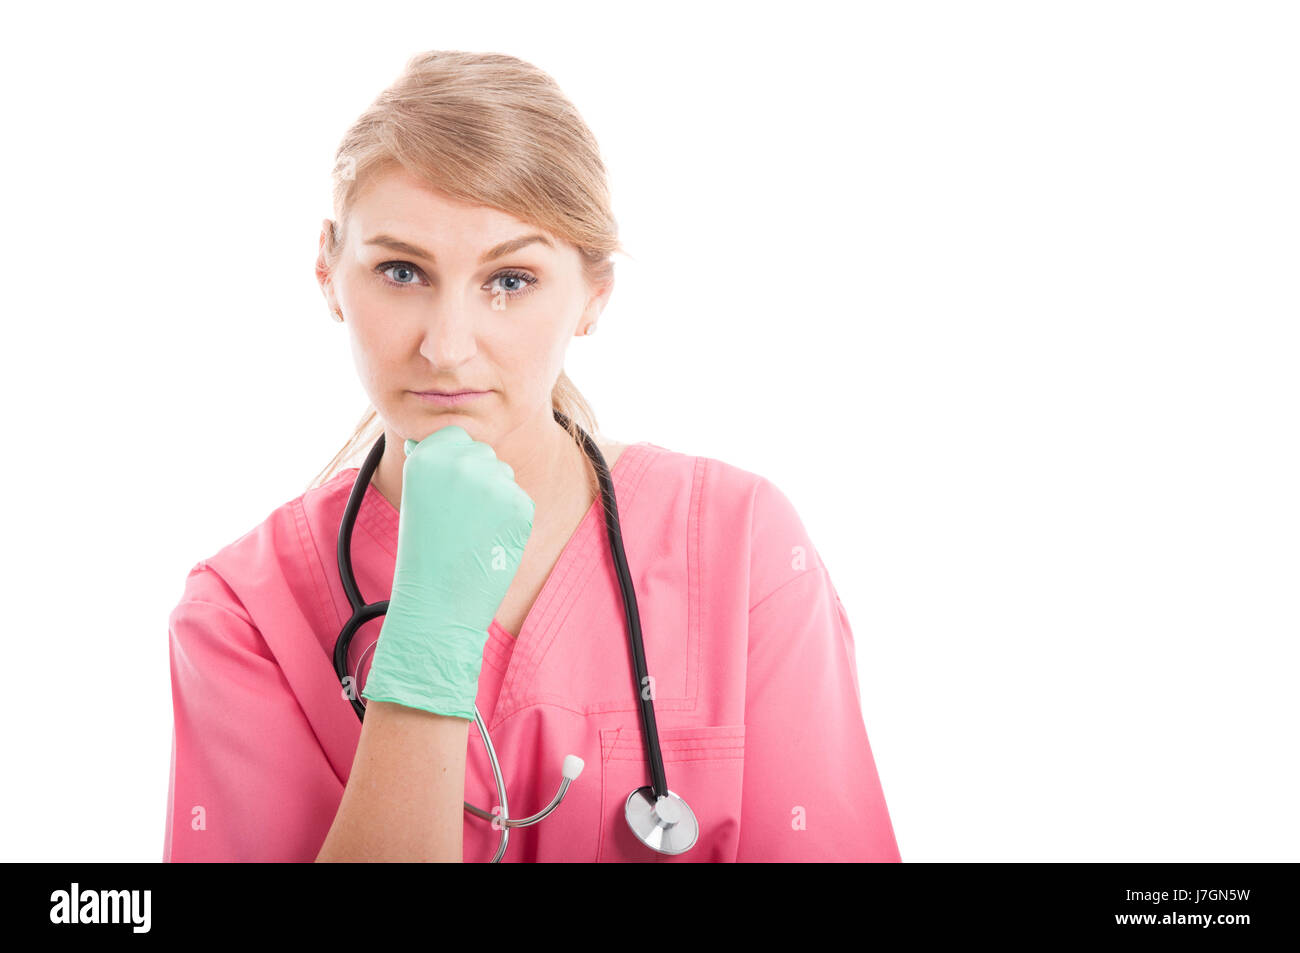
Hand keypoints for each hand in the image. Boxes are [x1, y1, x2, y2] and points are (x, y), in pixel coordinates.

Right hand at [361, 425, 534, 718]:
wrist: (437, 602)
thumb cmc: (423, 553)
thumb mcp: (414, 499)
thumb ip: (429, 466)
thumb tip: (433, 441)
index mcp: (428, 456)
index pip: (455, 436)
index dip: (454, 462)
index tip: (448, 490)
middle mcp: (461, 461)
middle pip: (483, 455)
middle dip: (477, 480)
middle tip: (460, 519)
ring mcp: (493, 482)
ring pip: (504, 477)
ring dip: (495, 499)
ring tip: (472, 532)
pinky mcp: (520, 504)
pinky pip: (520, 501)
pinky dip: (511, 520)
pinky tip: (490, 542)